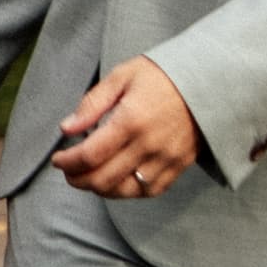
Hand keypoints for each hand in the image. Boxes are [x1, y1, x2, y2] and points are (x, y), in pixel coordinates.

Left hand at [52, 58, 200, 198]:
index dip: (68, 162)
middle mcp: (148, 144)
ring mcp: (166, 159)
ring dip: (99, 189)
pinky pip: (148, 191)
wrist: (208, 82)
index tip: (58, 159)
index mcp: (131, 119)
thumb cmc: (161, 75)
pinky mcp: (178, 167)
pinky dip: (127, 192)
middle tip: (68, 172)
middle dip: (78, 180)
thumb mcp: (122, 76)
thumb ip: (92, 104)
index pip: (90, 155)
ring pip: (124, 191)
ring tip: (88, 177)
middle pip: (103, 179)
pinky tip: (116, 181)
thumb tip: (66, 128)